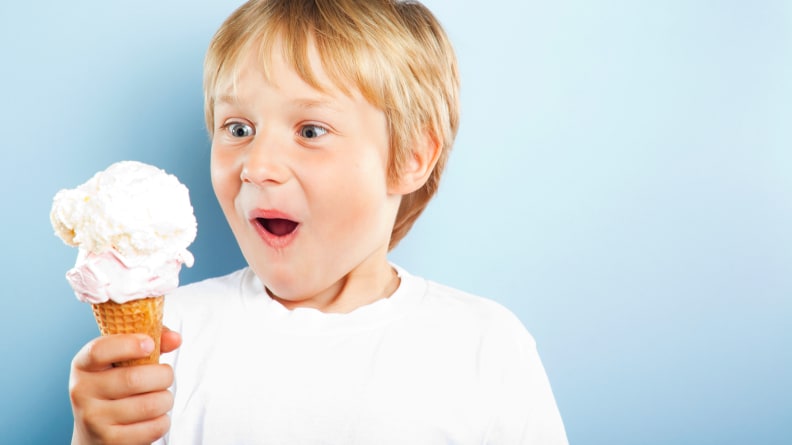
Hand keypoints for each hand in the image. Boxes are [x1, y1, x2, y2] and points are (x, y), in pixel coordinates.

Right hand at [69, 327, 181, 444]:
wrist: (95, 433)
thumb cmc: (117, 387)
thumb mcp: (124, 361)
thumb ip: (151, 342)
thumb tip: (176, 339)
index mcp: (83, 365)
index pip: (99, 351)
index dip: (128, 345)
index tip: (149, 344)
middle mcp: (82, 392)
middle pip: (134, 379)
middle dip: (163, 375)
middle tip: (165, 376)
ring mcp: (94, 419)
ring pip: (150, 405)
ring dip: (166, 399)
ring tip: (160, 398)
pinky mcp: (110, 441)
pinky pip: (154, 427)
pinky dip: (163, 421)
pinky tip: (153, 418)